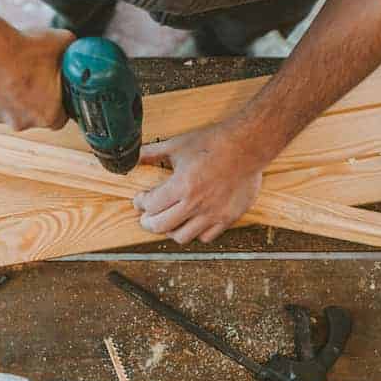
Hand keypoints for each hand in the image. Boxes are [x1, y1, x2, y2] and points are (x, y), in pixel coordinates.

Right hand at [0, 27, 74, 130]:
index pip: (59, 117)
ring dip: (10, 95)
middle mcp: (23, 122)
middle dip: (32, 98)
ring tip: (9, 71)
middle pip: (32, 114)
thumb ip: (70, 50)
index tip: (54, 89)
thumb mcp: (61, 42)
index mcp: (48, 115)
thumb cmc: (23, 50)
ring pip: (8, 109)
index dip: (57, 102)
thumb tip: (74, 47)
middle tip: (30, 75)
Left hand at [132, 123, 264, 244]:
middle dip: (148, 222)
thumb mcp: (178, 144)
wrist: (247, 146)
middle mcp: (196, 204)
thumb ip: (152, 153)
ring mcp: (213, 214)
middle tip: (146, 216)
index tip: (140, 199)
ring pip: (182, 237)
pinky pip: (206, 237)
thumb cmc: (213, 143)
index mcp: (182, 186)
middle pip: (160, 226)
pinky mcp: (228, 217)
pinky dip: (195, 233)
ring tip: (168, 221)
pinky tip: (191, 222)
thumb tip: (133, 156)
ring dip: (170, 230)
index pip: (150, 205)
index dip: (140, 203)